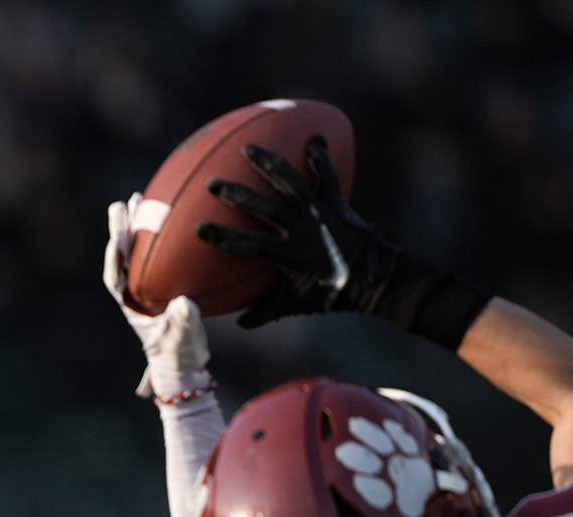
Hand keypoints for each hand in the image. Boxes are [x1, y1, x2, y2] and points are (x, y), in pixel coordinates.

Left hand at [103, 194, 210, 399]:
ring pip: (138, 255)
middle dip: (121, 231)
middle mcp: (135, 295)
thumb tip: (184, 302)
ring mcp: (147, 291)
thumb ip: (183, 320)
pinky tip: (169, 221)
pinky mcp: (162, 289)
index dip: (115, 257)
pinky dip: (159, 240)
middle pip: (123, 258)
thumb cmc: (179, 355)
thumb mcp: (182, 337)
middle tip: (122, 204)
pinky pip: (157, 259)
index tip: (117, 236)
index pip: (115, 278)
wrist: (184, 368)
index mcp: (131, 306)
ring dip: (138, 229)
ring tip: (139, 200)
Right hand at [197, 134, 400, 328]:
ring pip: (290, 182)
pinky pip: (327, 175)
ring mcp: (318, 212)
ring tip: (249, 147)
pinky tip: (314, 139)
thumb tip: (239, 322)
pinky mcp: (336, 202)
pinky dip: (320, 157)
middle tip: (213, 183)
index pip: (245, 246)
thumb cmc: (332, 293)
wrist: (373, 279)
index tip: (199, 229)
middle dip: (236, 194)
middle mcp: (299, 229)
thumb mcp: (296, 305)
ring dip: (268, 163)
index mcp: (285, 255)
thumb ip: (266, 312)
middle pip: (261, 208)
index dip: (221, 238)